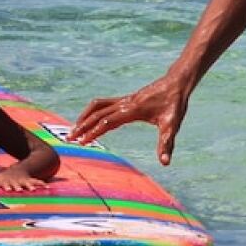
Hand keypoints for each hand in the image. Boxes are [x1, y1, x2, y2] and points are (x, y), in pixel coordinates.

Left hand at [0, 167, 47, 192]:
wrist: (19, 168)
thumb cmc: (6, 177)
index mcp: (8, 181)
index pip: (7, 184)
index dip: (7, 186)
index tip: (8, 189)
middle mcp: (17, 181)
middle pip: (17, 184)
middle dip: (18, 187)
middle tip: (19, 190)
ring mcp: (24, 181)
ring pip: (28, 183)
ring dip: (30, 186)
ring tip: (34, 190)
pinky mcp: (31, 181)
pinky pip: (37, 182)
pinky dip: (42, 185)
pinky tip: (47, 187)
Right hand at [70, 73, 189, 165]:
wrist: (176, 83)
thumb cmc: (175, 104)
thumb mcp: (172, 125)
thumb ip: (167, 144)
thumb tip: (165, 162)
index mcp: (133, 110)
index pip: (107, 121)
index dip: (94, 132)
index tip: (82, 142)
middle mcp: (125, 103)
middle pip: (97, 113)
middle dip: (82, 126)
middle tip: (69, 138)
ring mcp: (124, 100)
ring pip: (97, 106)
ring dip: (84, 116)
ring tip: (74, 128)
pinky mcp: (126, 99)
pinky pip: (104, 103)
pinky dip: (92, 111)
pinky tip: (90, 119)